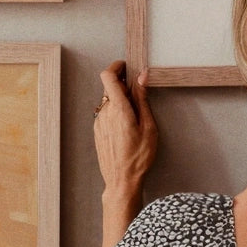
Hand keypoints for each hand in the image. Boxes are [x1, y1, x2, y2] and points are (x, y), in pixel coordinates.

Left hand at [95, 61, 157, 199]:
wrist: (122, 180)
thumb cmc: (139, 156)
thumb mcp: (149, 126)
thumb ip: (143, 99)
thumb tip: (141, 77)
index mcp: (119, 109)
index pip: (108, 76)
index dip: (116, 67)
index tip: (127, 66)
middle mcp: (105, 112)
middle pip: (110, 87)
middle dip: (123, 85)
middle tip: (138, 92)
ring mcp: (99, 122)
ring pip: (108, 100)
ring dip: (120, 99)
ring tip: (135, 114)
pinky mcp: (97, 130)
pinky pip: (105, 113)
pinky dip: (115, 111)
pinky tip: (127, 126)